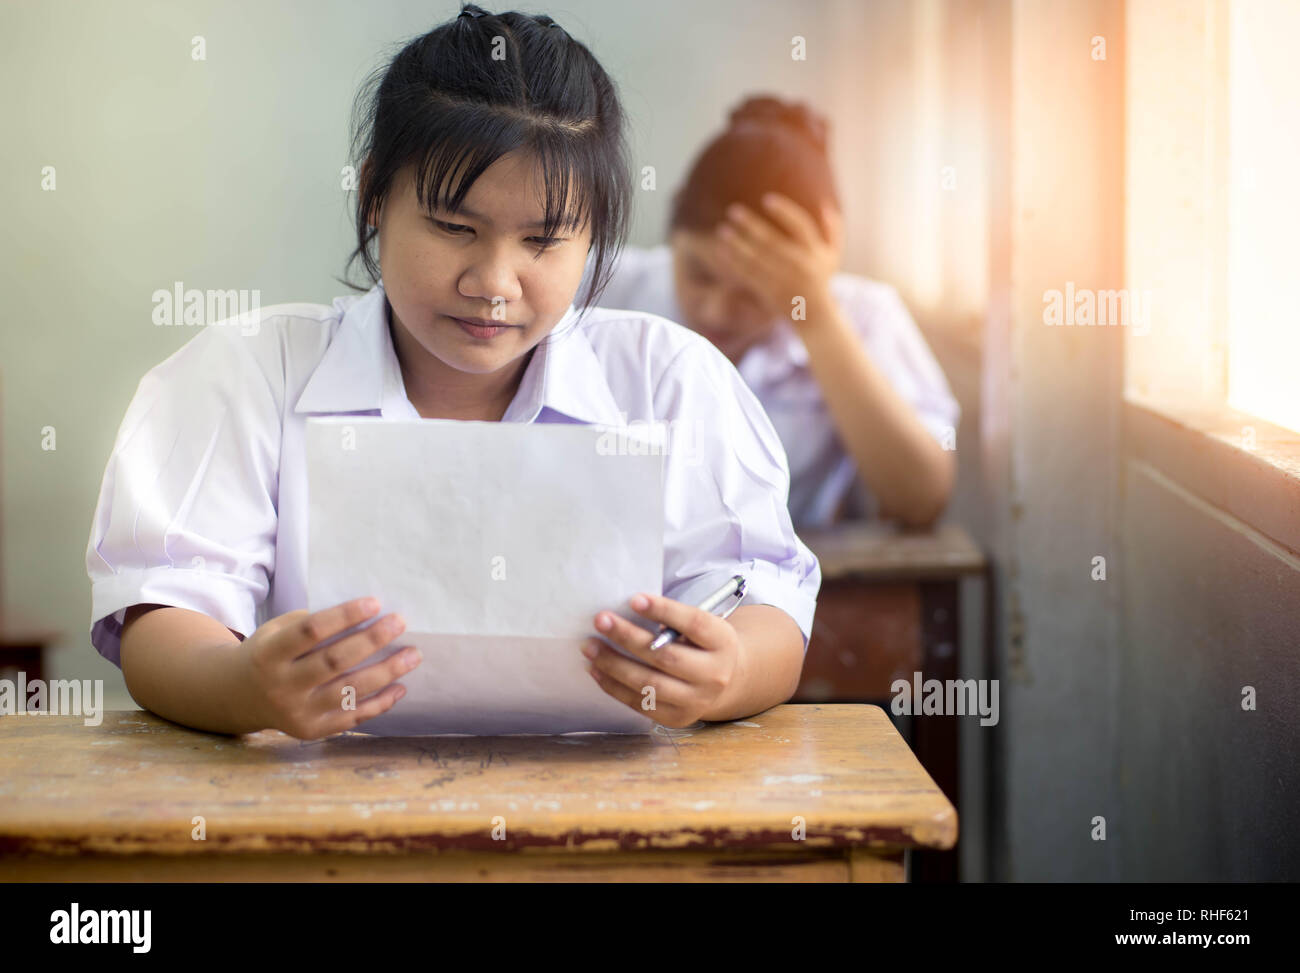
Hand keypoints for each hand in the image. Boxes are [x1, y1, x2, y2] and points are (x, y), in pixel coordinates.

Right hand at [239, 597, 420, 739]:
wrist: (239, 696)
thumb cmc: (270, 652)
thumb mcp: (277, 630)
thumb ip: (312, 624)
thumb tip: (367, 615)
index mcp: (270, 653)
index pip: (311, 631)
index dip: (344, 616)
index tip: (375, 603)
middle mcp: (281, 685)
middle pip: (334, 661)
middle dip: (371, 640)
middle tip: (400, 621)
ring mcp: (296, 712)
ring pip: (348, 691)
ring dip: (386, 672)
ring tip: (413, 654)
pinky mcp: (311, 731)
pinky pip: (351, 717)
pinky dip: (379, 704)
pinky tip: (400, 687)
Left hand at [582, 592, 740, 727]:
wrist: (724, 680)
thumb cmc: (701, 644)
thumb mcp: (700, 626)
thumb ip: (673, 621)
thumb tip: (624, 612)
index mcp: (722, 643)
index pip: (693, 624)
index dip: (663, 611)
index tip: (634, 599)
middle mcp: (714, 675)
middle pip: (665, 657)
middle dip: (628, 637)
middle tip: (600, 620)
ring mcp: (696, 701)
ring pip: (649, 684)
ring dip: (613, 664)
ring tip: (590, 647)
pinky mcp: (677, 718)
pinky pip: (640, 703)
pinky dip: (614, 686)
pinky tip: (597, 669)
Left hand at [713, 193, 842, 327]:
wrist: (815, 316)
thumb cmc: (821, 280)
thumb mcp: (833, 256)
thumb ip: (833, 230)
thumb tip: (825, 204)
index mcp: (815, 252)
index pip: (800, 226)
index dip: (784, 211)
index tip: (766, 199)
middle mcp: (800, 266)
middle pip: (772, 242)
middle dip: (751, 225)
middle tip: (733, 211)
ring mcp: (784, 281)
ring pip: (756, 259)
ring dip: (737, 244)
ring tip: (722, 230)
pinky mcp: (770, 293)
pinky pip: (749, 276)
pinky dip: (734, 263)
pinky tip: (721, 250)